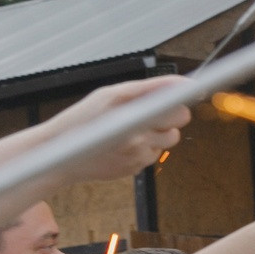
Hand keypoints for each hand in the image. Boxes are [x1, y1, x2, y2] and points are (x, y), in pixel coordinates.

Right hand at [49, 77, 193, 181]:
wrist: (58, 155)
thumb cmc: (82, 119)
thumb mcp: (109, 95)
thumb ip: (147, 90)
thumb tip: (180, 84)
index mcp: (132, 117)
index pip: (176, 109)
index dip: (185, 99)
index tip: (197, 90)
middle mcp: (137, 138)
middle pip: (179, 121)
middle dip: (171, 114)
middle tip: (152, 110)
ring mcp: (137, 156)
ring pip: (170, 138)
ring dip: (159, 131)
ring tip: (133, 127)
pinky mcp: (135, 169)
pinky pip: (154, 154)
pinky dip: (146, 147)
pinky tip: (123, 143)